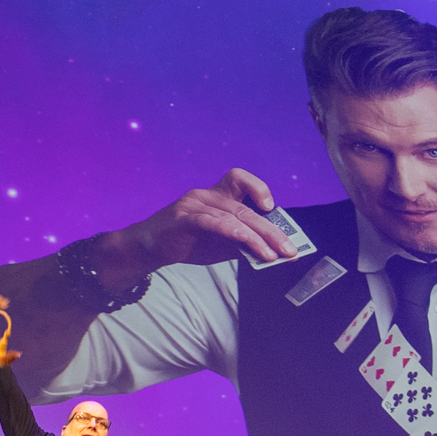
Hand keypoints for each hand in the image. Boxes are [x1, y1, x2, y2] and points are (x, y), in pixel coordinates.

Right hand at [123, 167, 296, 268]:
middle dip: (271, 230)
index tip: (272, 207)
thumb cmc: (185, 242)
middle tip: (289, 250)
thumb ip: (241, 243)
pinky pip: (214, 223)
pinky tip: (251, 247)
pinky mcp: (184, 218)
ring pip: (234, 216)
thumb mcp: (218, 243)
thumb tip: (272, 252)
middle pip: (245, 208)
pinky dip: (236, 235)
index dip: (258, 188)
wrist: (147, 248)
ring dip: (258, 237)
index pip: (239, 179)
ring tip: (273, 256)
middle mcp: (206, 195)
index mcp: (214, 195)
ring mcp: (194, 204)